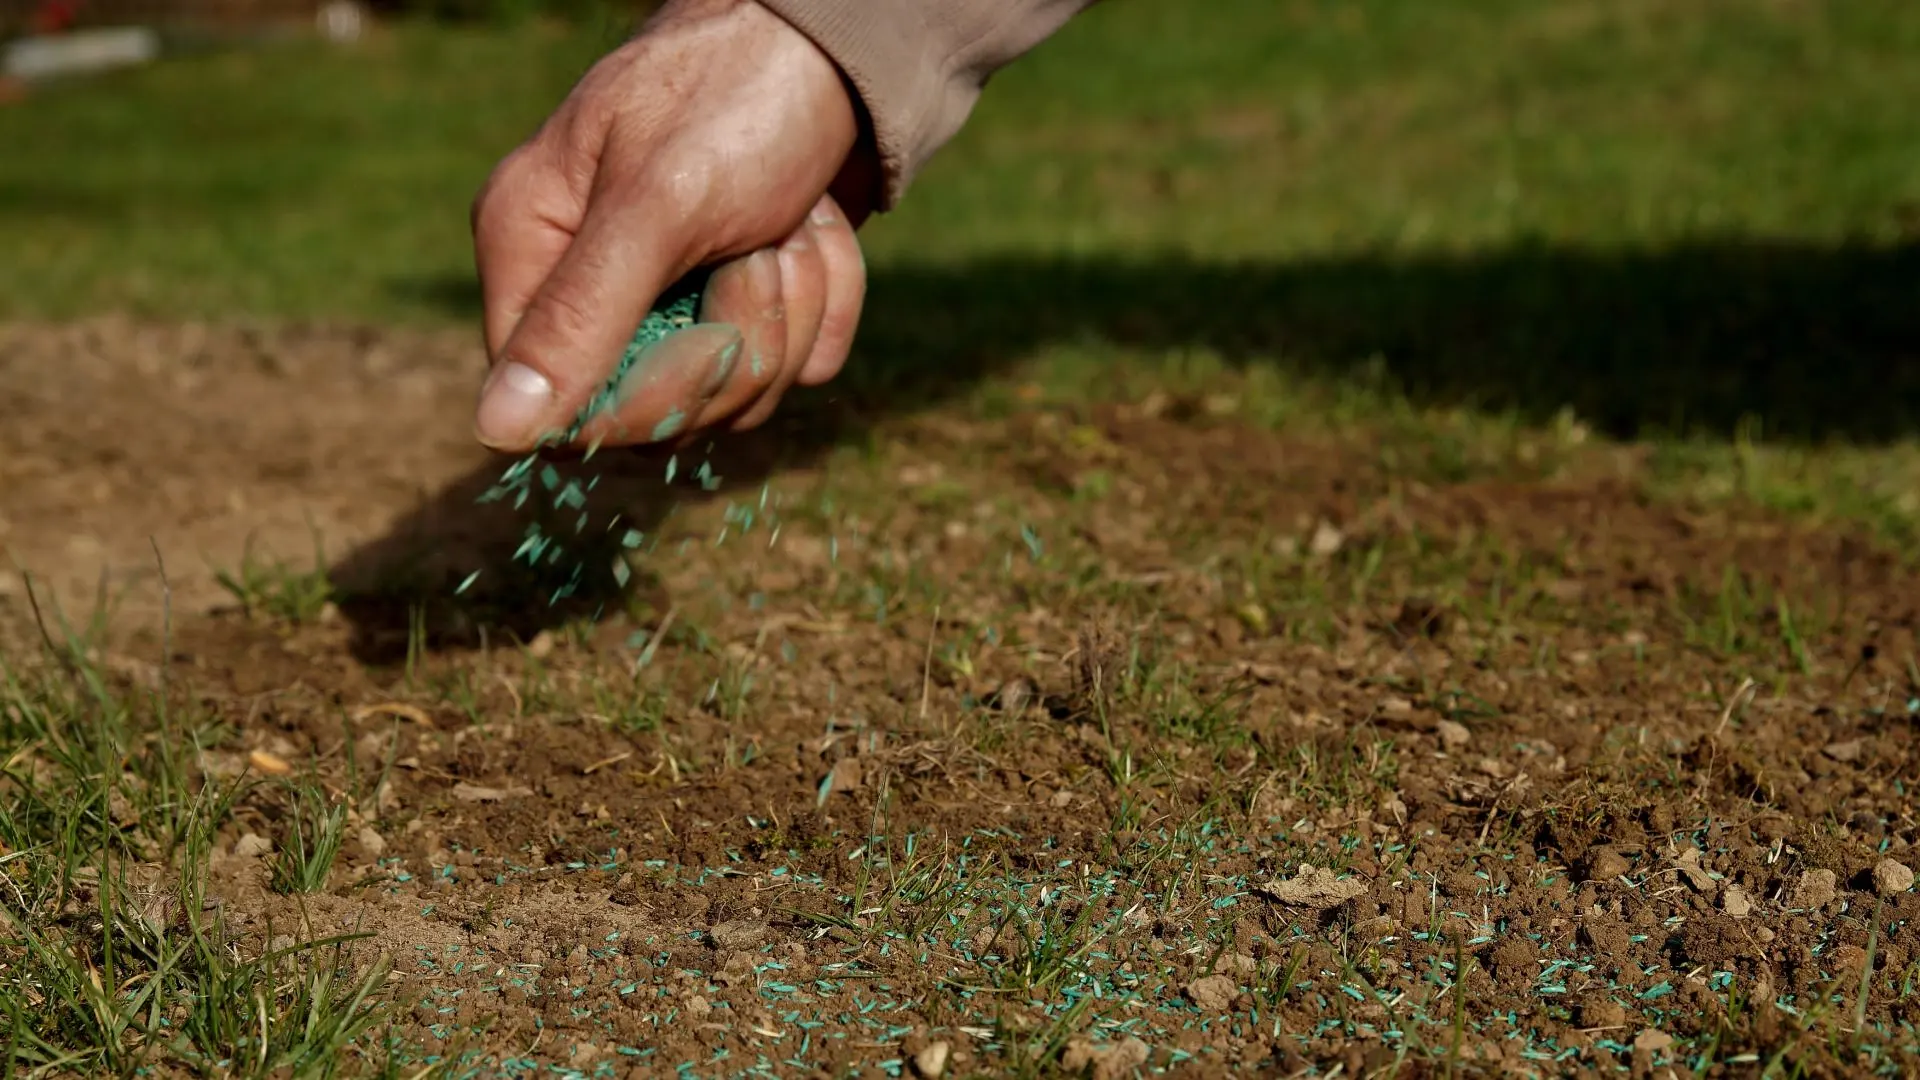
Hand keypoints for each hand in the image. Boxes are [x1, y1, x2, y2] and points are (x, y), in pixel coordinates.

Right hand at [469, 0, 878, 453]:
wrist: (840, 41)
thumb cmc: (735, 97)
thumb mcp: (656, 206)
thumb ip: (580, 317)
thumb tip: (497, 431)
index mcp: (530, 248)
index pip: (557, 407)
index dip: (642, 403)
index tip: (708, 341)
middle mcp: (589, 282)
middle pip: (659, 412)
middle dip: (739, 339)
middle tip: (759, 246)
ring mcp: (673, 295)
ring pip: (740, 392)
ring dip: (793, 308)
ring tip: (790, 220)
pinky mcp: (745, 299)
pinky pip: (796, 363)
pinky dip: (827, 296)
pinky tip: (817, 226)